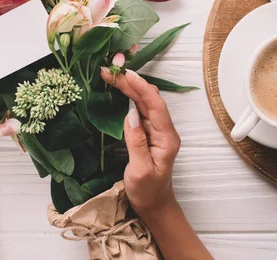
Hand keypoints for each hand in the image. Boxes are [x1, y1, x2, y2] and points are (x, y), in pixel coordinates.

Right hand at [101, 68, 180, 214]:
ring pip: (143, 102)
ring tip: (110, 76)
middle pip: (149, 100)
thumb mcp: (140, 171)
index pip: (156, 106)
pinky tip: (118, 90)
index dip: (142, 88)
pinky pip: (139, 110)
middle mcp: (164, 131)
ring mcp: (156, 131)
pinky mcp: (147, 133)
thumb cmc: (148, 192)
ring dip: (128, 88)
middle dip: (131, 83)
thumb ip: (136, 142)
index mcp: (167, 138)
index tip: (127, 74)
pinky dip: (128, 97)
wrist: (154, 205)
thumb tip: (130, 114)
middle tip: (109, 71)